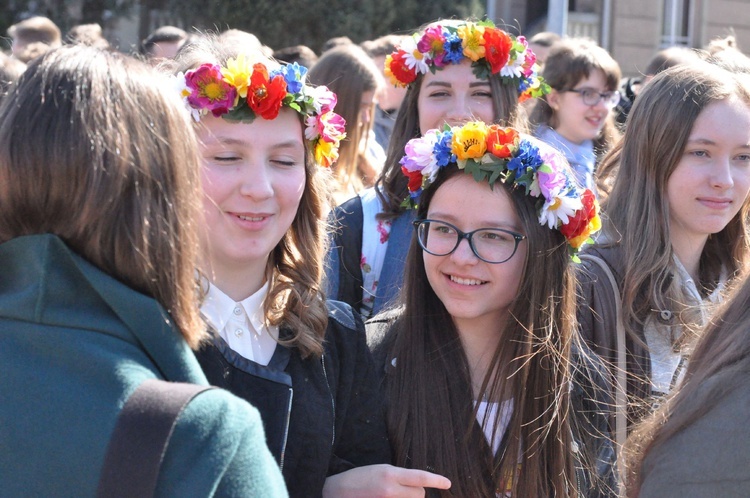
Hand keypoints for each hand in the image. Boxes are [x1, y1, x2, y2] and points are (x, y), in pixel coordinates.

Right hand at [322, 464, 450, 496]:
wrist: (336, 492)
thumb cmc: (358, 478)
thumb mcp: (380, 470)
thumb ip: (399, 476)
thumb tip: (418, 484)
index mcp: (389, 474)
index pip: (419, 477)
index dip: (436, 480)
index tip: (448, 484)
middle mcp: (390, 490)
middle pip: (420, 494)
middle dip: (417, 492)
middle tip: (404, 490)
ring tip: (396, 496)